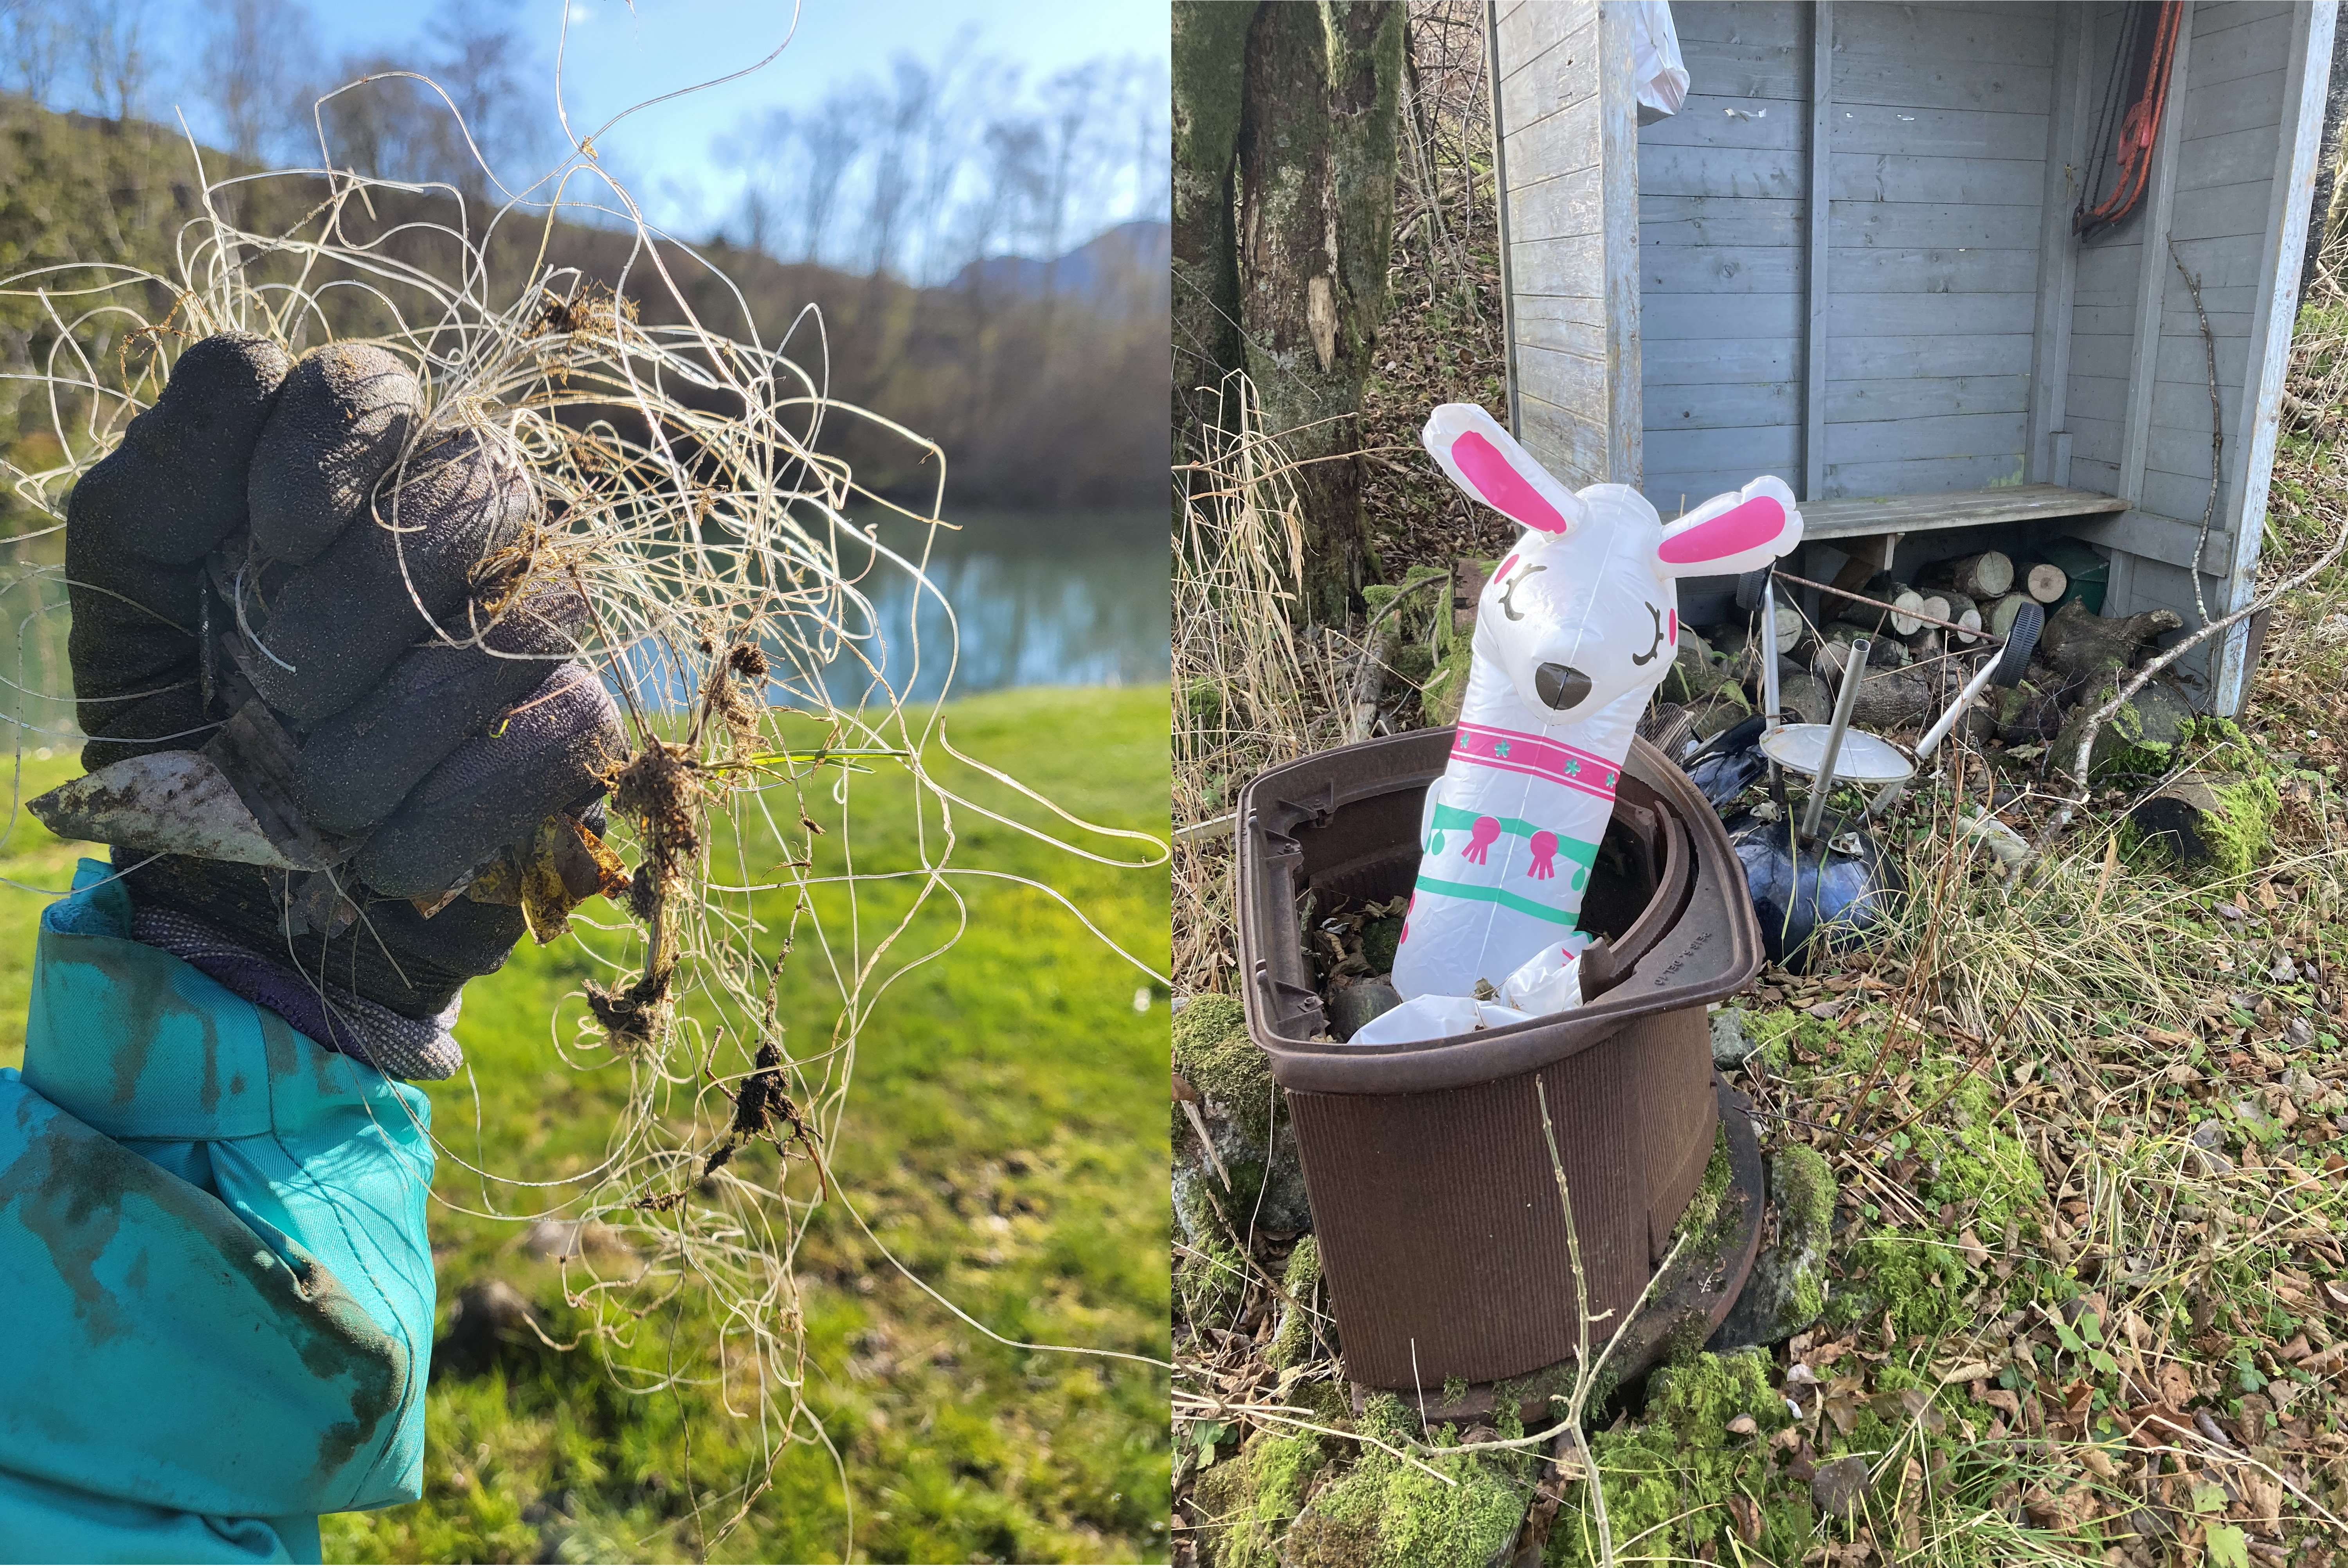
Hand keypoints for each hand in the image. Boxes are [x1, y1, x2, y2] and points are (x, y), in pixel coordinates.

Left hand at [57, 331, 626, 1023]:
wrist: (228, 894)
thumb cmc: (174, 722)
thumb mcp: (124, 591)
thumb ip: (158, 474)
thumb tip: (253, 369)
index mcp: (348, 469)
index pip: (371, 385)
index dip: (332, 447)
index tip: (269, 543)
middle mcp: (460, 526)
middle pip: (485, 479)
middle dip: (367, 601)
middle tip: (280, 697)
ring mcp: (532, 627)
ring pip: (537, 613)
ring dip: (403, 723)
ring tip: (320, 797)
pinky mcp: (576, 733)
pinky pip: (574, 728)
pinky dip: (460, 805)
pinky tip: (384, 853)